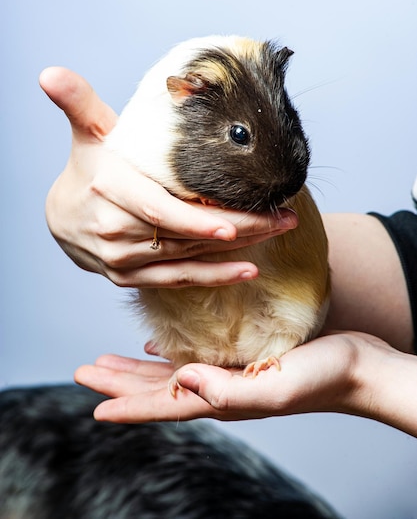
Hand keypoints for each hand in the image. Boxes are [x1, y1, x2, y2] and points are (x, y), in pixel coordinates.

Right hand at [41, 67, 297, 287]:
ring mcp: (123, 259)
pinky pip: (177, 281)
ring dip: (236, 249)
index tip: (232, 222)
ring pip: (188, 258)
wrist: (62, 218)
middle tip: (283, 218)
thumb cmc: (87, 172)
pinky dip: (214, 278)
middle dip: (238, 228)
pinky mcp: (131, 277)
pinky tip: (248, 271)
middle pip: (184, 236)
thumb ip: (80, 103)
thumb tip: (50, 73)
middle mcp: (116, 230)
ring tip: (276, 233)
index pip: (158, 210)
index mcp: (110, 190)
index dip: (195, 221)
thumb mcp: (87, 135)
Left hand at [75, 331, 416, 435]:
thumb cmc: (324, 377)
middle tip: (86, 372)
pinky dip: (171, 354)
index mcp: (223, 399)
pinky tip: (160, 345)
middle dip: (119, 383)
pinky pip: (196, 357)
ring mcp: (231, 374)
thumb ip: (230, 389)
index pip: (163, 405)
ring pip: (171, 374)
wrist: (357, 367)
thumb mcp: (277, 384)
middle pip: (157, 389)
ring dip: (138, 370)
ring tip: (110, 363)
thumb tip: (184, 379)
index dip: (126, 406)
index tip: (93, 405)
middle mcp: (221, 389)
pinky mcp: (243, 357)